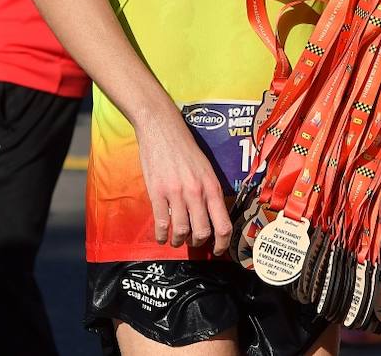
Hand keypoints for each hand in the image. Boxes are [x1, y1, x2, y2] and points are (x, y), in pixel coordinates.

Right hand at [135, 112, 232, 253]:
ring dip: (179, 241)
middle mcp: (196, 192)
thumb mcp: (206, 169)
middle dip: (198, 244)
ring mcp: (176, 193)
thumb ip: (209, 191)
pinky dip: (161, 236)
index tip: (218, 250)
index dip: (222, 244)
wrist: (162, 129)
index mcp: (212, 186)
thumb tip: (213, 215)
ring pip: (181, 231)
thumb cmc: (185, 148)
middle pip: (202, 232)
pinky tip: (161, 236)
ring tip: (176, 240)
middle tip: (193, 243)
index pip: (223, 224)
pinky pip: (161, 223)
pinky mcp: (157, 192)